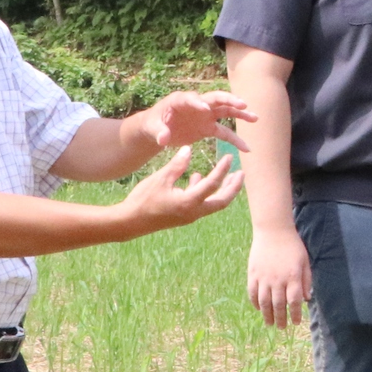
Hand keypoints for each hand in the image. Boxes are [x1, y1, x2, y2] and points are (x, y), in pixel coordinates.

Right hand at [115, 146, 244, 237]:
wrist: (130, 222)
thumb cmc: (143, 199)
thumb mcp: (160, 179)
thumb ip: (177, 165)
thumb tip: (190, 149)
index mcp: (189, 202)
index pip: (213, 184)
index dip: (223, 169)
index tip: (230, 157)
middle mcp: (194, 212)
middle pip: (222, 201)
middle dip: (233, 187)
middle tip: (241, 173)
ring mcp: (190, 216)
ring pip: (213, 204)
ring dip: (221, 190)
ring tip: (227, 176)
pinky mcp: (184, 216)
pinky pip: (201, 204)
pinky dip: (204, 192)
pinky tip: (197, 177)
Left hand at [144, 89, 254, 149]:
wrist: (157, 130)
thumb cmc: (153, 124)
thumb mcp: (152, 127)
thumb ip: (159, 132)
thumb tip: (164, 140)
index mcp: (181, 100)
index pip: (192, 98)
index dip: (198, 102)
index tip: (204, 108)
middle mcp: (198, 104)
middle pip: (217, 99)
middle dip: (230, 101)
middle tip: (243, 104)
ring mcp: (206, 115)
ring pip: (226, 112)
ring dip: (240, 115)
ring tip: (255, 118)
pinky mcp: (208, 127)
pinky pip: (225, 132)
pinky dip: (235, 139)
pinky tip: (246, 148)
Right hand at [245, 225, 311, 328]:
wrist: (273, 230)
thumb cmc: (292, 246)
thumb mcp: (304, 262)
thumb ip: (306, 280)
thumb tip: (306, 299)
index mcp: (293, 277)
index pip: (294, 301)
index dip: (295, 314)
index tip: (296, 322)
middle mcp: (278, 279)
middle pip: (279, 305)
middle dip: (281, 319)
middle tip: (282, 327)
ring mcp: (264, 277)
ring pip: (265, 302)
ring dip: (267, 315)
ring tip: (270, 324)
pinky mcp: (253, 274)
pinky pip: (253, 293)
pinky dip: (255, 303)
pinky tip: (259, 309)